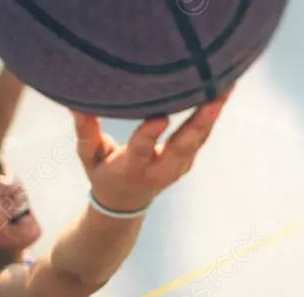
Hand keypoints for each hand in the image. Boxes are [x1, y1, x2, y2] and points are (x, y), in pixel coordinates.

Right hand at [73, 87, 232, 212]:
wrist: (125, 205)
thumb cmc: (103, 174)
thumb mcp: (89, 159)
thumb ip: (86, 133)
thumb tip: (76, 103)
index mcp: (131, 168)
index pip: (141, 150)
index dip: (149, 136)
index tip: (159, 118)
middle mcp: (159, 169)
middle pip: (182, 146)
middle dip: (200, 122)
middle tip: (215, 98)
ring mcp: (177, 166)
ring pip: (198, 140)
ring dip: (213, 113)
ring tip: (227, 84)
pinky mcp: (187, 160)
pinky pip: (202, 135)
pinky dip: (212, 114)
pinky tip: (222, 89)